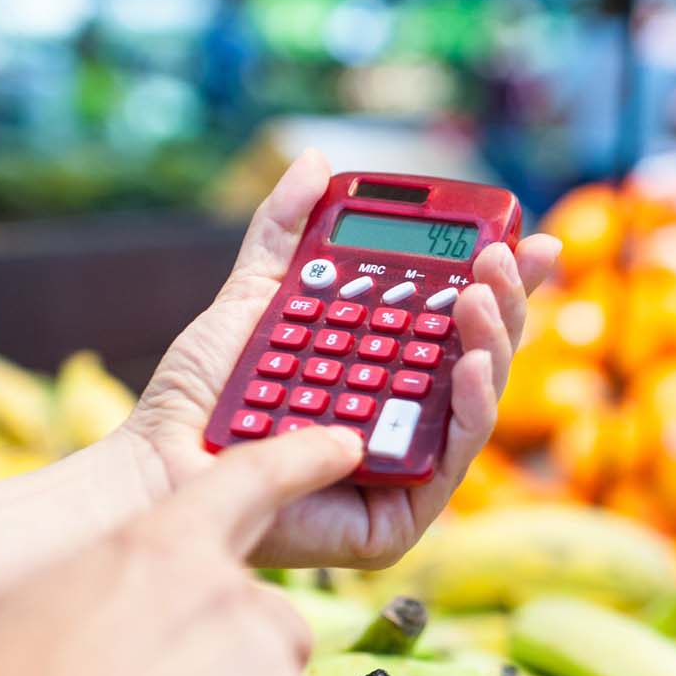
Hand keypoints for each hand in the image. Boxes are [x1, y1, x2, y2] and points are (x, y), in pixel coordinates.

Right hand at [0, 427, 364, 675]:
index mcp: (157, 548)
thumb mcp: (46, 621)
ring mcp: (267, 657)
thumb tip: (145, 641)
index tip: (341, 445)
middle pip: (273, 625)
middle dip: (235, 674)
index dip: (301, 459)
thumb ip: (120, 607)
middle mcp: (228, 590)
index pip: (250, 479)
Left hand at [121, 152, 560, 568]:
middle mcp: (405, 413)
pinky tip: (467, 361)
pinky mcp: (402, 513)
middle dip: (503, 300)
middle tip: (498, 256)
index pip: (457, 317)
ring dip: (493, 342)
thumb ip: (285, 231)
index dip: (494, 277)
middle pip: (477, 353)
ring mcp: (408, 462)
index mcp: (385, 365)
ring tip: (480, 297)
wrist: (160, 461)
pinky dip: (470, 406)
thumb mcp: (255, 295)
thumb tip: (317, 163)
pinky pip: (453, 455)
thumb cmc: (201, 395)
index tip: (515, 234)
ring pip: (477, 400)